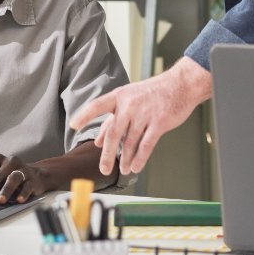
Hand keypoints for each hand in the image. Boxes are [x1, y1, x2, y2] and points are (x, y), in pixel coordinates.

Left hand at [0, 154, 50, 203]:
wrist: (36, 176)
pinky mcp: (33, 180)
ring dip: (6, 190)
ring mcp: (23, 170)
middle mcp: (11, 162)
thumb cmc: (10, 177)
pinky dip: (23, 193)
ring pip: (13, 179)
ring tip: (1, 200)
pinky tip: (19, 199)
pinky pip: (27, 186)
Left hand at [69, 57, 212, 174]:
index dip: (84, 115)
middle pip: (114, 133)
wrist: (180, 85)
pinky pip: (147, 145)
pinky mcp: (160, 122)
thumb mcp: (129, 99)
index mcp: (120, 96)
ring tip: (124, 169)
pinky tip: (136, 167)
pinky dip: (140, 159)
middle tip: (104, 169)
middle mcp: (130, 104)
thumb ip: (112, 119)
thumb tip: (98, 140)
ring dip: (126, 159)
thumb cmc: (152, 93)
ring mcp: (145, 113)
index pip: (98, 105)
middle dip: (108, 155)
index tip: (73, 125)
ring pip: (131, 143)